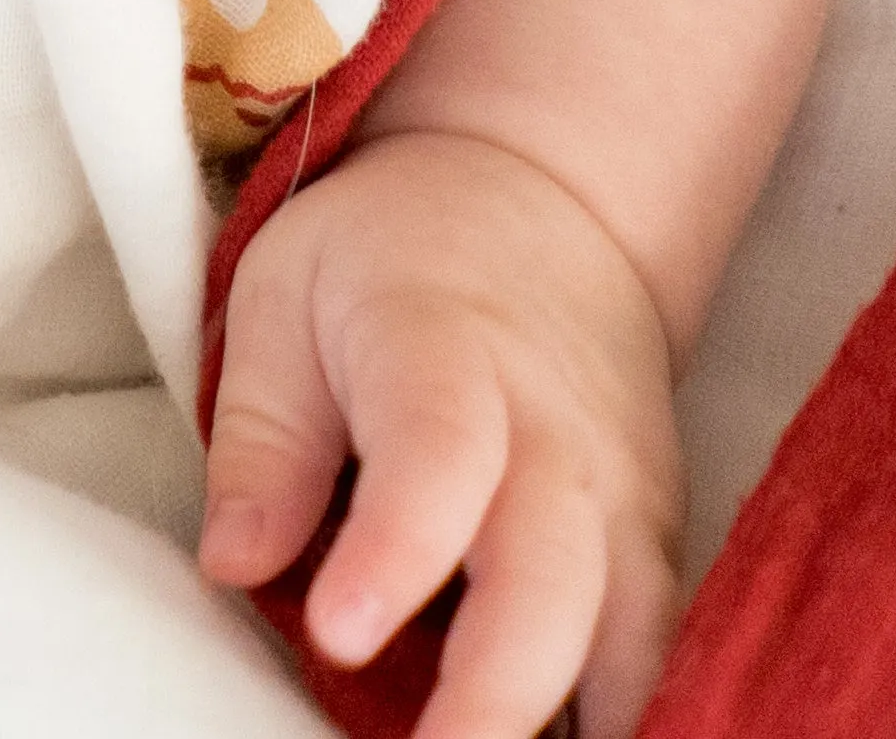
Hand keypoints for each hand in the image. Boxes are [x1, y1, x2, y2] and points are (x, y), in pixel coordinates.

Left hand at [195, 127, 686, 738]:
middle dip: (497, 695)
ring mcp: (629, 502)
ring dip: (575, 725)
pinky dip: (628, 715)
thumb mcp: (284, 298)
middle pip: (552, 581)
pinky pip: (660, 654)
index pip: (437, 460)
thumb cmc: (387, 259)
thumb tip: (234, 564)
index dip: (397, 551)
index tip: (340, 631)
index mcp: (447, 358)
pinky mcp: (661, 549)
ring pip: (634, 639)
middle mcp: (560, 442)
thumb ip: (263, 439)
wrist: (548, 209)